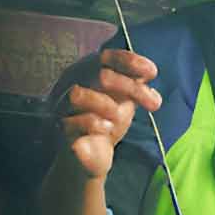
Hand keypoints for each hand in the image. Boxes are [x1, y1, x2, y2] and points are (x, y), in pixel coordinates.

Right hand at [57, 49, 162, 180]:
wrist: (90, 157)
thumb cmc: (106, 123)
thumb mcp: (124, 101)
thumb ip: (135, 85)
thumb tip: (149, 71)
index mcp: (87, 73)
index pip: (106, 57)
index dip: (129, 62)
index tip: (152, 73)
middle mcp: (71, 84)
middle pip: (100, 75)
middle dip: (131, 88)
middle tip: (155, 104)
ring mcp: (62, 107)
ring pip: (77, 95)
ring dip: (106, 105)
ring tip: (119, 118)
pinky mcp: (59, 130)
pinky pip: (72, 122)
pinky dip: (94, 124)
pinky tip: (107, 129)